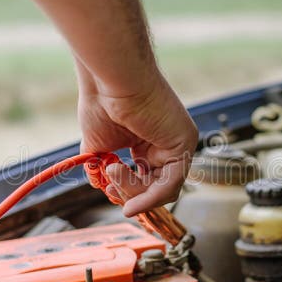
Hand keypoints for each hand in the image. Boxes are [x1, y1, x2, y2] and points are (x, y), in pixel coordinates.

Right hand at [78, 65, 197, 215]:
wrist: (111, 78)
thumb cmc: (103, 100)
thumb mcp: (97, 145)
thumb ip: (100, 168)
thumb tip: (98, 186)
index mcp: (148, 142)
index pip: (148, 179)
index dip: (128, 192)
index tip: (108, 191)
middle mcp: (167, 142)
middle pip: (156, 187)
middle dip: (130, 194)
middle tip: (109, 190)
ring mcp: (178, 142)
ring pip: (163, 189)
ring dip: (134, 191)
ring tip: (112, 172)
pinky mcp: (184, 142)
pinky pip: (171, 183)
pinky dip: (150, 197)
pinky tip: (131, 203)